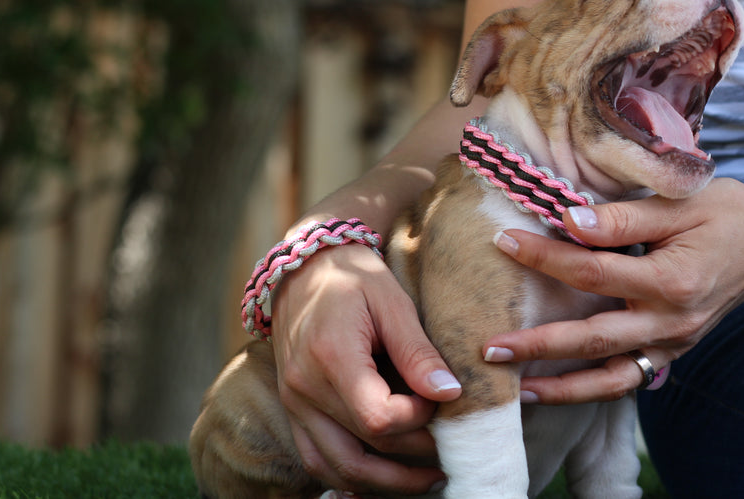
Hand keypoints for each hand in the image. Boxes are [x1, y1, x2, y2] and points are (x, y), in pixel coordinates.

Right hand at [271, 243, 460, 494]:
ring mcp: (293, 403)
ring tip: (426, 477)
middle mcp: (304, 388)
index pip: (378, 418)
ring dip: (384, 483)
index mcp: (331, 357)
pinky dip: (351, 475)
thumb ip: (418, 352)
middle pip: (362, 451)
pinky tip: (385, 474)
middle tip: (451, 450)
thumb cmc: (353, 277)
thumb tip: (450, 394)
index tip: (441, 397)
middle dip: (413, 458)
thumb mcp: (392, 303)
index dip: (418, 418)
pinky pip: (317, 459)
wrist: (304, 267)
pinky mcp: (292, 409)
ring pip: (337, 469)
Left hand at [484, 178, 743, 403]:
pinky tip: (555, 388)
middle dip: (538, 347)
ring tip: (515, 389)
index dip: (543, 257)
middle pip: (593, 340)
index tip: (502, 242)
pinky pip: (627, 379)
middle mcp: (672, 322)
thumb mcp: (675, 203)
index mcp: (671, 281)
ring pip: (610, 378)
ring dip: (561, 388)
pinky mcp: (673, 352)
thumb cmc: (724, 213)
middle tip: (489, 348)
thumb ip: (620, 218)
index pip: (592, 272)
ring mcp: (674, 344)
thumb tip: (567, 221)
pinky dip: (590, 389)